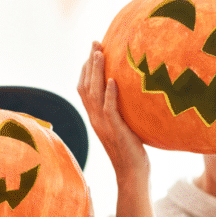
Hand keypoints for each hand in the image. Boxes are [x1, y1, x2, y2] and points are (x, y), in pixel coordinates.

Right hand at [77, 41, 148, 180]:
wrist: (132, 173)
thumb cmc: (132, 150)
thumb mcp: (124, 125)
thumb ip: (121, 110)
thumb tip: (131, 93)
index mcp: (95, 117)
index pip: (83, 88)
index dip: (86, 68)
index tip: (92, 51)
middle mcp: (94, 118)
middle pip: (85, 86)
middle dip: (89, 63)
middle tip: (95, 43)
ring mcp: (103, 124)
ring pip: (94, 94)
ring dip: (96, 72)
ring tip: (100, 53)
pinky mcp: (115, 130)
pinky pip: (109, 109)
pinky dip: (109, 94)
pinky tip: (112, 80)